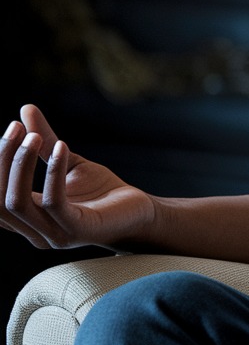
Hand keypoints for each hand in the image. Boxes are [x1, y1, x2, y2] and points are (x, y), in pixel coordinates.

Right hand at [1, 105, 155, 250]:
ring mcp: (54, 235)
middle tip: (16, 128)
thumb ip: (43, 142)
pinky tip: (62, 146)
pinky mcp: (77, 230)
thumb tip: (25, 109)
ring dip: (21, 165)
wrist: (140, 210)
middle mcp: (34, 232)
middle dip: (3, 160)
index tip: (11, 129)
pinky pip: (53, 202)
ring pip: (16, 202)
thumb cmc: (101, 190)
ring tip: (34, 136)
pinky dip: (52, 172)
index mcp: (26, 219)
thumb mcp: (67, 162)